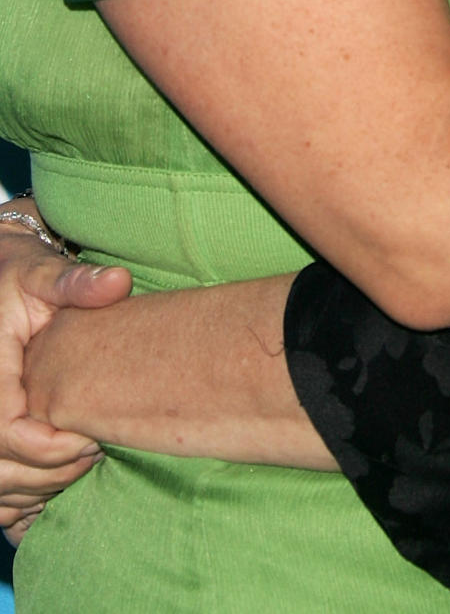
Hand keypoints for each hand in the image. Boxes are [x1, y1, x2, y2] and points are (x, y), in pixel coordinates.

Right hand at [0, 221, 130, 543]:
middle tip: (97, 454)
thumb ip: (77, 282)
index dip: (50, 447)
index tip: (93, 439)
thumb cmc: (19, 277)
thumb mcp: (43, 272)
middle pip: (1, 468)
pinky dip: (21, 495)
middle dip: (51, 472)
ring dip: (38, 487)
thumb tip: (119, 282)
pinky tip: (54, 479)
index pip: (8, 431)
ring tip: (82, 464)